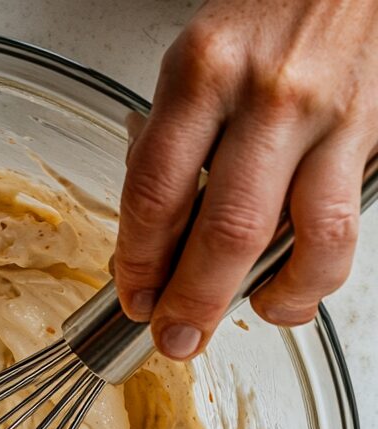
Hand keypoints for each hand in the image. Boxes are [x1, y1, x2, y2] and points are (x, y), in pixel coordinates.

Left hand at [114, 0, 377, 358]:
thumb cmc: (266, 19)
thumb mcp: (194, 66)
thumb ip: (169, 148)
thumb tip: (149, 242)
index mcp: (202, 75)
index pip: (153, 194)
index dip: (138, 263)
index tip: (134, 295)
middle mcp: (268, 96)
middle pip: (222, 230)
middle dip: (191, 302)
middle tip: (174, 337)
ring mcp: (328, 118)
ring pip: (300, 239)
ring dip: (263, 299)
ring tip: (236, 321)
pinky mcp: (371, 136)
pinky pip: (342, 227)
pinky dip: (314, 276)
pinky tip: (288, 289)